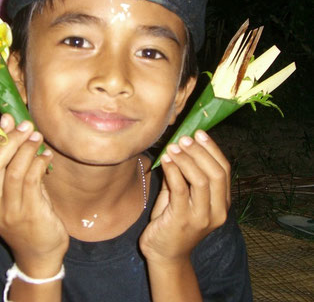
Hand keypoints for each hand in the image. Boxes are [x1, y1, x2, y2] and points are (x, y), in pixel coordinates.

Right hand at [0, 114, 68, 276]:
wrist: (39, 255)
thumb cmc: (27, 219)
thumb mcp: (13, 196)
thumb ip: (14, 171)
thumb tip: (20, 136)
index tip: (8, 119)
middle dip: (10, 140)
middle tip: (25, 124)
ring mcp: (10, 212)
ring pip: (15, 171)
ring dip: (27, 149)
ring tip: (37, 136)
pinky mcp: (30, 214)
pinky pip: (32, 181)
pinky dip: (39, 163)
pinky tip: (46, 155)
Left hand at [140, 130, 230, 264]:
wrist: (165, 255)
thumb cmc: (173, 222)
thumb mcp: (183, 197)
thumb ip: (184, 176)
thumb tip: (179, 148)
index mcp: (222, 204)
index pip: (224, 170)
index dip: (212, 149)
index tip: (199, 134)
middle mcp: (217, 211)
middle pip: (216, 173)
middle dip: (200, 151)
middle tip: (185, 138)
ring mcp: (201, 217)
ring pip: (201, 180)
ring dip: (186, 159)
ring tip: (173, 146)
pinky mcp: (182, 220)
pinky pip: (180, 189)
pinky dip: (173, 170)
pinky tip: (166, 159)